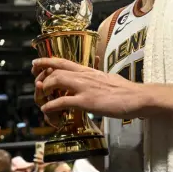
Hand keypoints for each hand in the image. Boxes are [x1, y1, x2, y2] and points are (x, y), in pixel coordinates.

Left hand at [31, 58, 150, 118]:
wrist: (137, 97)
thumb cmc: (124, 90)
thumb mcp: (106, 78)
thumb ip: (94, 78)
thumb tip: (90, 79)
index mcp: (88, 70)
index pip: (63, 61)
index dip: (47, 61)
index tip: (36, 64)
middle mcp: (84, 76)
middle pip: (56, 69)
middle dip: (42, 76)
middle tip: (36, 83)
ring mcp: (85, 88)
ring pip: (56, 81)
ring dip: (45, 89)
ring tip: (43, 97)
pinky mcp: (87, 101)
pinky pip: (62, 101)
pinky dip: (51, 106)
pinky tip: (47, 110)